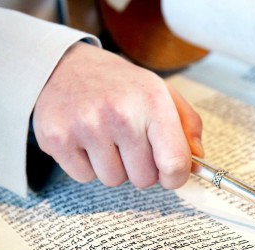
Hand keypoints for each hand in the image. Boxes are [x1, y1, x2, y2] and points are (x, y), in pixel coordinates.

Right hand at [32, 42, 202, 188]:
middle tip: (129, 144)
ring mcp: (86, 127)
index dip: (175, 177)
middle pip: (143, 179)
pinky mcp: (57, 139)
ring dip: (112, 167)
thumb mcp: (160, 92)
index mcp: (152, 102)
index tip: (170, 175)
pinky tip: (85, 140)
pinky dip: (86, 165)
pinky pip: (84, 177)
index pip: (174, 163)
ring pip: (113, 180)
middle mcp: (120, 114)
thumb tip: (197, 160)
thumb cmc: (119, 85)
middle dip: (140, 168)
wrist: (65, 65)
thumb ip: (187, 125)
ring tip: (105, 138)